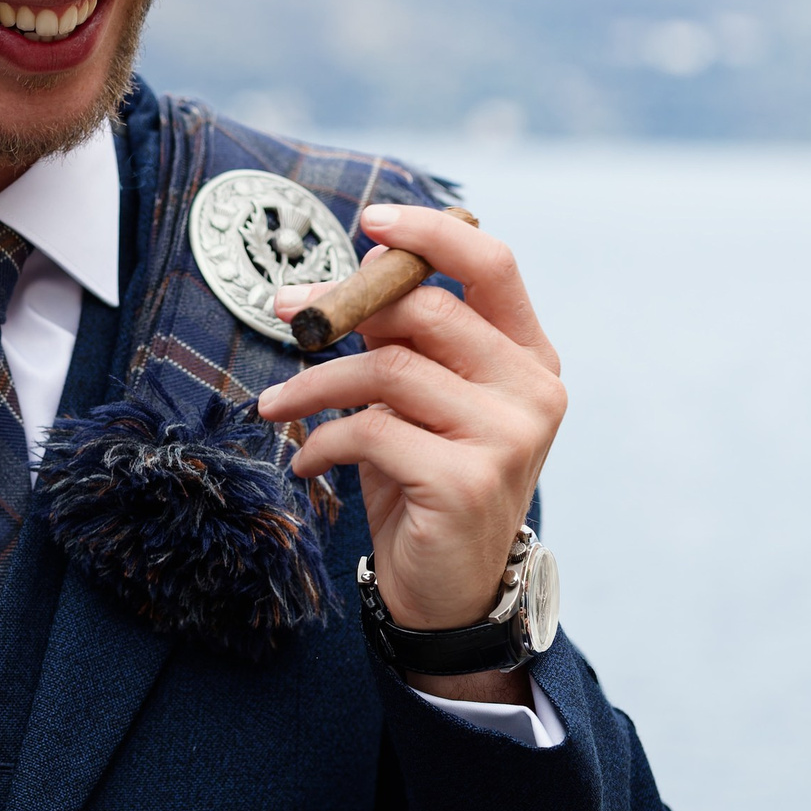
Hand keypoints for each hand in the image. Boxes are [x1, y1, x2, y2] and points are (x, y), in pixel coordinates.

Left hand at [257, 204, 565, 701]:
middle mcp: (533, 390)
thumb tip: (328, 290)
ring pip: (387, 370)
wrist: (447, 590)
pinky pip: (372, 432)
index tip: (369, 220)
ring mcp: (510, 438)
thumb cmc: (425, 481)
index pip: (493, 265)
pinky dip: (323, 441)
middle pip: (424, 311)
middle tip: (288, 320)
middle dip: (341, 310)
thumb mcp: (416, 402)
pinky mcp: (468, 483)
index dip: (428, 234)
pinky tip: (308, 460)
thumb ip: (398, 343)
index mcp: (529, 356)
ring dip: (315, 384)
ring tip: (277, 405)